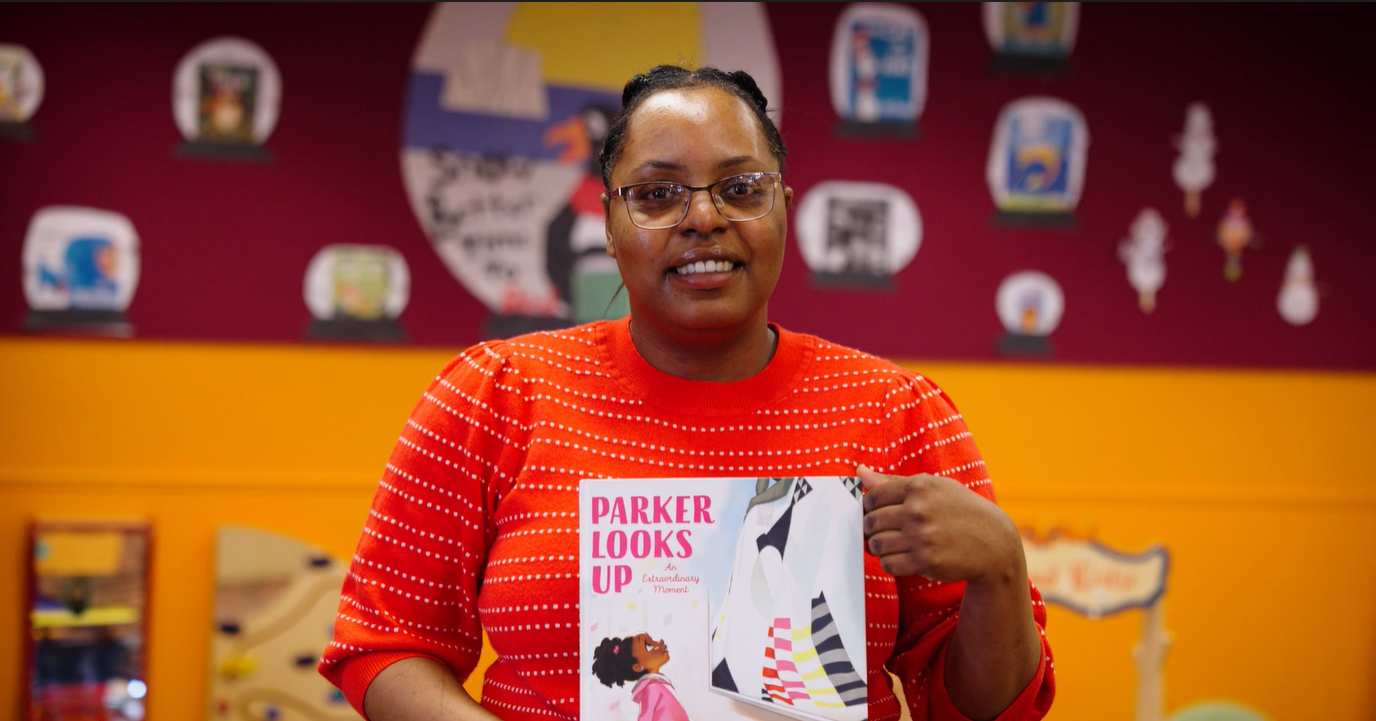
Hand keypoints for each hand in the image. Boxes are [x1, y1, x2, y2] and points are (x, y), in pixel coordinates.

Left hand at [859, 466, 1022, 584]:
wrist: (994, 543)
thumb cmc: (960, 510)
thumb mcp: (934, 487)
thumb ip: (894, 482)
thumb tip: (860, 471)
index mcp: (919, 487)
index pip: (872, 496)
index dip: (869, 507)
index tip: (876, 513)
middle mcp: (918, 510)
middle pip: (871, 522)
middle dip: (871, 529)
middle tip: (882, 531)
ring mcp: (922, 537)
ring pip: (876, 544)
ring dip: (879, 547)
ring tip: (893, 545)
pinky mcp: (926, 561)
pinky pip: (889, 564)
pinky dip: (890, 563)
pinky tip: (903, 557)